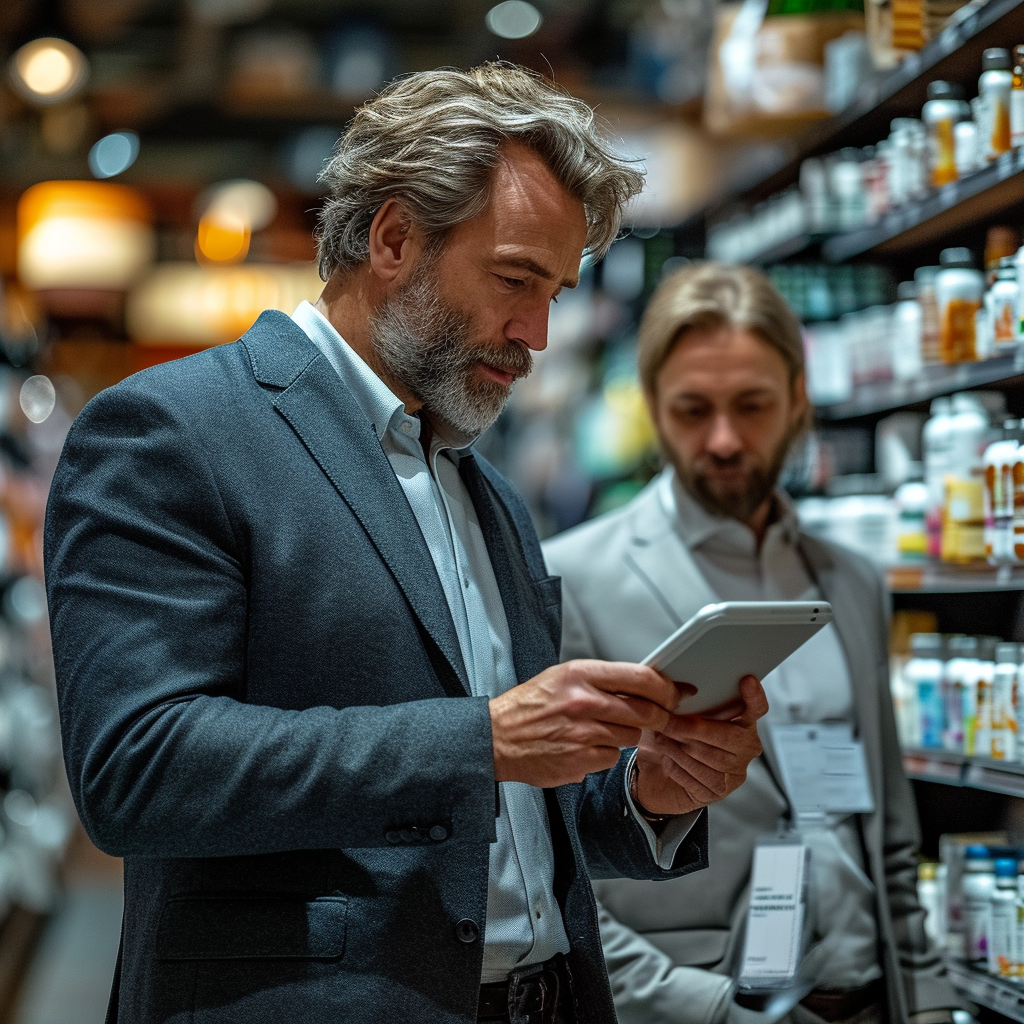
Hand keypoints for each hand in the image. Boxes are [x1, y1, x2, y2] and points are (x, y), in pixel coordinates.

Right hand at [489, 660, 685, 787]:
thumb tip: (644, 682)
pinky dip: (606, 753)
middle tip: (660, 716)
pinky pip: (613, 756)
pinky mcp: (582, 760)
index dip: (668, 687)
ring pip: (632, 734)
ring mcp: (584, 733)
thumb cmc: (529, 706)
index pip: (642, 677)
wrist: (497, 738)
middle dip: (660, 715)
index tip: (678, 691)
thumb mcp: (563, 677)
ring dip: (626, 734)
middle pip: (647, 710)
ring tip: (600, 729)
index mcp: (581, 674)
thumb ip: (602, 679)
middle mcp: (584, 701)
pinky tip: (585, 746)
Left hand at [634, 675, 767, 815]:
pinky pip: (697, 778)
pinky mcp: (719, 792)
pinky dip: (677, 767)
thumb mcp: (678, 718)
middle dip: (691, 729)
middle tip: (666, 722)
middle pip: (725, 736)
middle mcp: (746, 748)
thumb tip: (673, 693)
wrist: (658, 777)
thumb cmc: (673, 740)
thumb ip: (684, 705)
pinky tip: (667, 760)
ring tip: (662, 740)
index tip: (747, 680)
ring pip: (708, 758)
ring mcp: (736, 773)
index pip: (756, 709)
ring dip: (679, 748)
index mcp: (742, 723)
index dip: (754, 696)